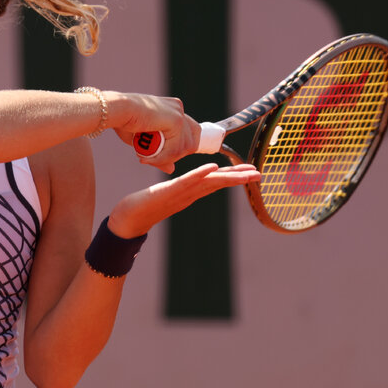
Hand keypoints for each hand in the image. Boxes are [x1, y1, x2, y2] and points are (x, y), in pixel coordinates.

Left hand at [106, 163, 260, 237]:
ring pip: (208, 183)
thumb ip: (178, 188)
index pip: (216, 182)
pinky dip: (199, 174)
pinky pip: (186, 182)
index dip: (234, 177)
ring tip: (246, 172)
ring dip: (228, 177)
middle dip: (239, 178)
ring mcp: (180, 194)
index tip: (252, 172)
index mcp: (190, 194)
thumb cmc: (144, 205)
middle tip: (259, 173)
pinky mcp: (167, 192)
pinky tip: (212, 168)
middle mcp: (189, 195)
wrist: (127, 220)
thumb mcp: (166, 194)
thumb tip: (187, 183)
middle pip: (218, 183)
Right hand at [109, 93, 199, 173]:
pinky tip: (146, 157)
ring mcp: (179, 114)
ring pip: (184, 148)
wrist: (117, 110)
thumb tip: (172, 169)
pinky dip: (161, 158)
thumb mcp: (144, 141)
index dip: (179, 149)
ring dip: (165, 158)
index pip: (189, 134)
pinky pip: (175, 149)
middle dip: (174, 156)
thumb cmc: (124, 122)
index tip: (162, 155)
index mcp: (172, 109)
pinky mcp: (176, 121)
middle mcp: (178, 108)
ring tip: (146, 158)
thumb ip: (160, 153)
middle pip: (191, 142)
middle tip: (152, 158)